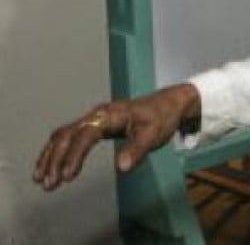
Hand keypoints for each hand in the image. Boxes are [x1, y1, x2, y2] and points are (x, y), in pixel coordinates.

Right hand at [33, 83, 199, 190]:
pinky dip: (57, 151)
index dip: (74, 156)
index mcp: (111, 114)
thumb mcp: (154, 134)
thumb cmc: (162, 117)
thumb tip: (121, 168)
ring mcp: (95, 118)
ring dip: (51, 156)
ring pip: (64, 135)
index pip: (85, 135)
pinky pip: (69, 136)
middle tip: (48, 183)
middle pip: (67, 135)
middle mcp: (98, 114)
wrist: (170, 103)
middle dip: (55, 159)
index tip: (67, 177)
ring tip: (42, 180)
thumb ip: (137, 150)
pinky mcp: (95, 125)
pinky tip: (50, 166)